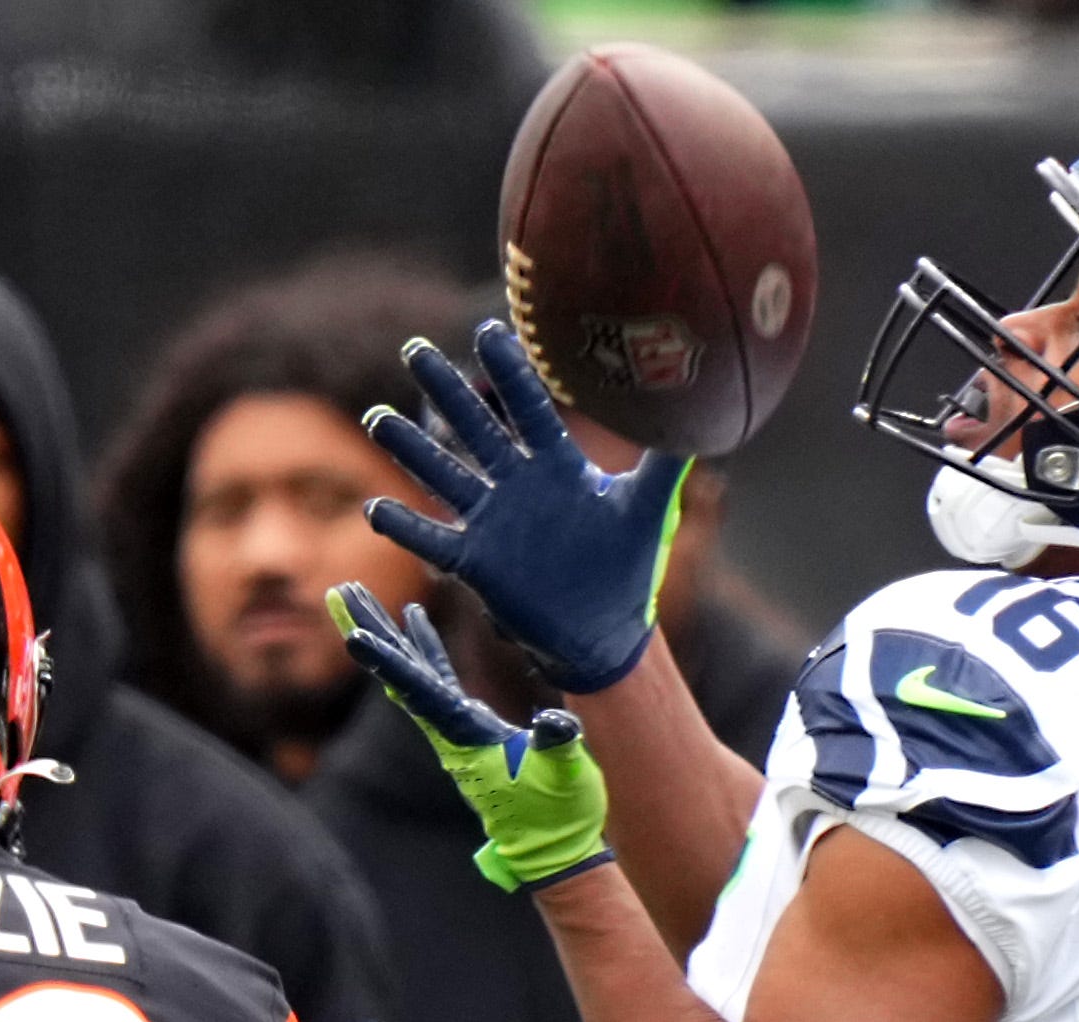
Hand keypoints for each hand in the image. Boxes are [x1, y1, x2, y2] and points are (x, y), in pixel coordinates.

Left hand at [328, 584, 612, 891]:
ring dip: (382, 631)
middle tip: (336, 592)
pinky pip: (435, 675)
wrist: (551, 845)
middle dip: (367, 630)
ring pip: (408, 669)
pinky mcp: (467, 723)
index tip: (354, 635)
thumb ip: (560, 748)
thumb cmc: (558, 813)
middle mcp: (447, 728)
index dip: (388, 663)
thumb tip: (555, 724)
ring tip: (354, 594)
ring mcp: (452, 725)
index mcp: (464, 736)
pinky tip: (412, 616)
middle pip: (397, 672)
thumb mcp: (566, 778)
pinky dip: (421, 645)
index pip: (418, 692)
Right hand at [362, 320, 692, 693]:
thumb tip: (702, 416)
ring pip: (445, 476)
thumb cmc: (628, 570)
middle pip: (476, 429)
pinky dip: (406, 527)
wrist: (606, 633)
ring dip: (412, 450)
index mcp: (557, 467)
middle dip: (446, 391)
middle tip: (414, 349)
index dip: (510, 373)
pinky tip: (376, 509)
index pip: (529, 409)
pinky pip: (435, 540)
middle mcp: (518, 486)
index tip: (489, 331)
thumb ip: (667, 465)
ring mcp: (493, 522)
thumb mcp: (648, 511)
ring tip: (376, 418)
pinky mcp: (477, 563)